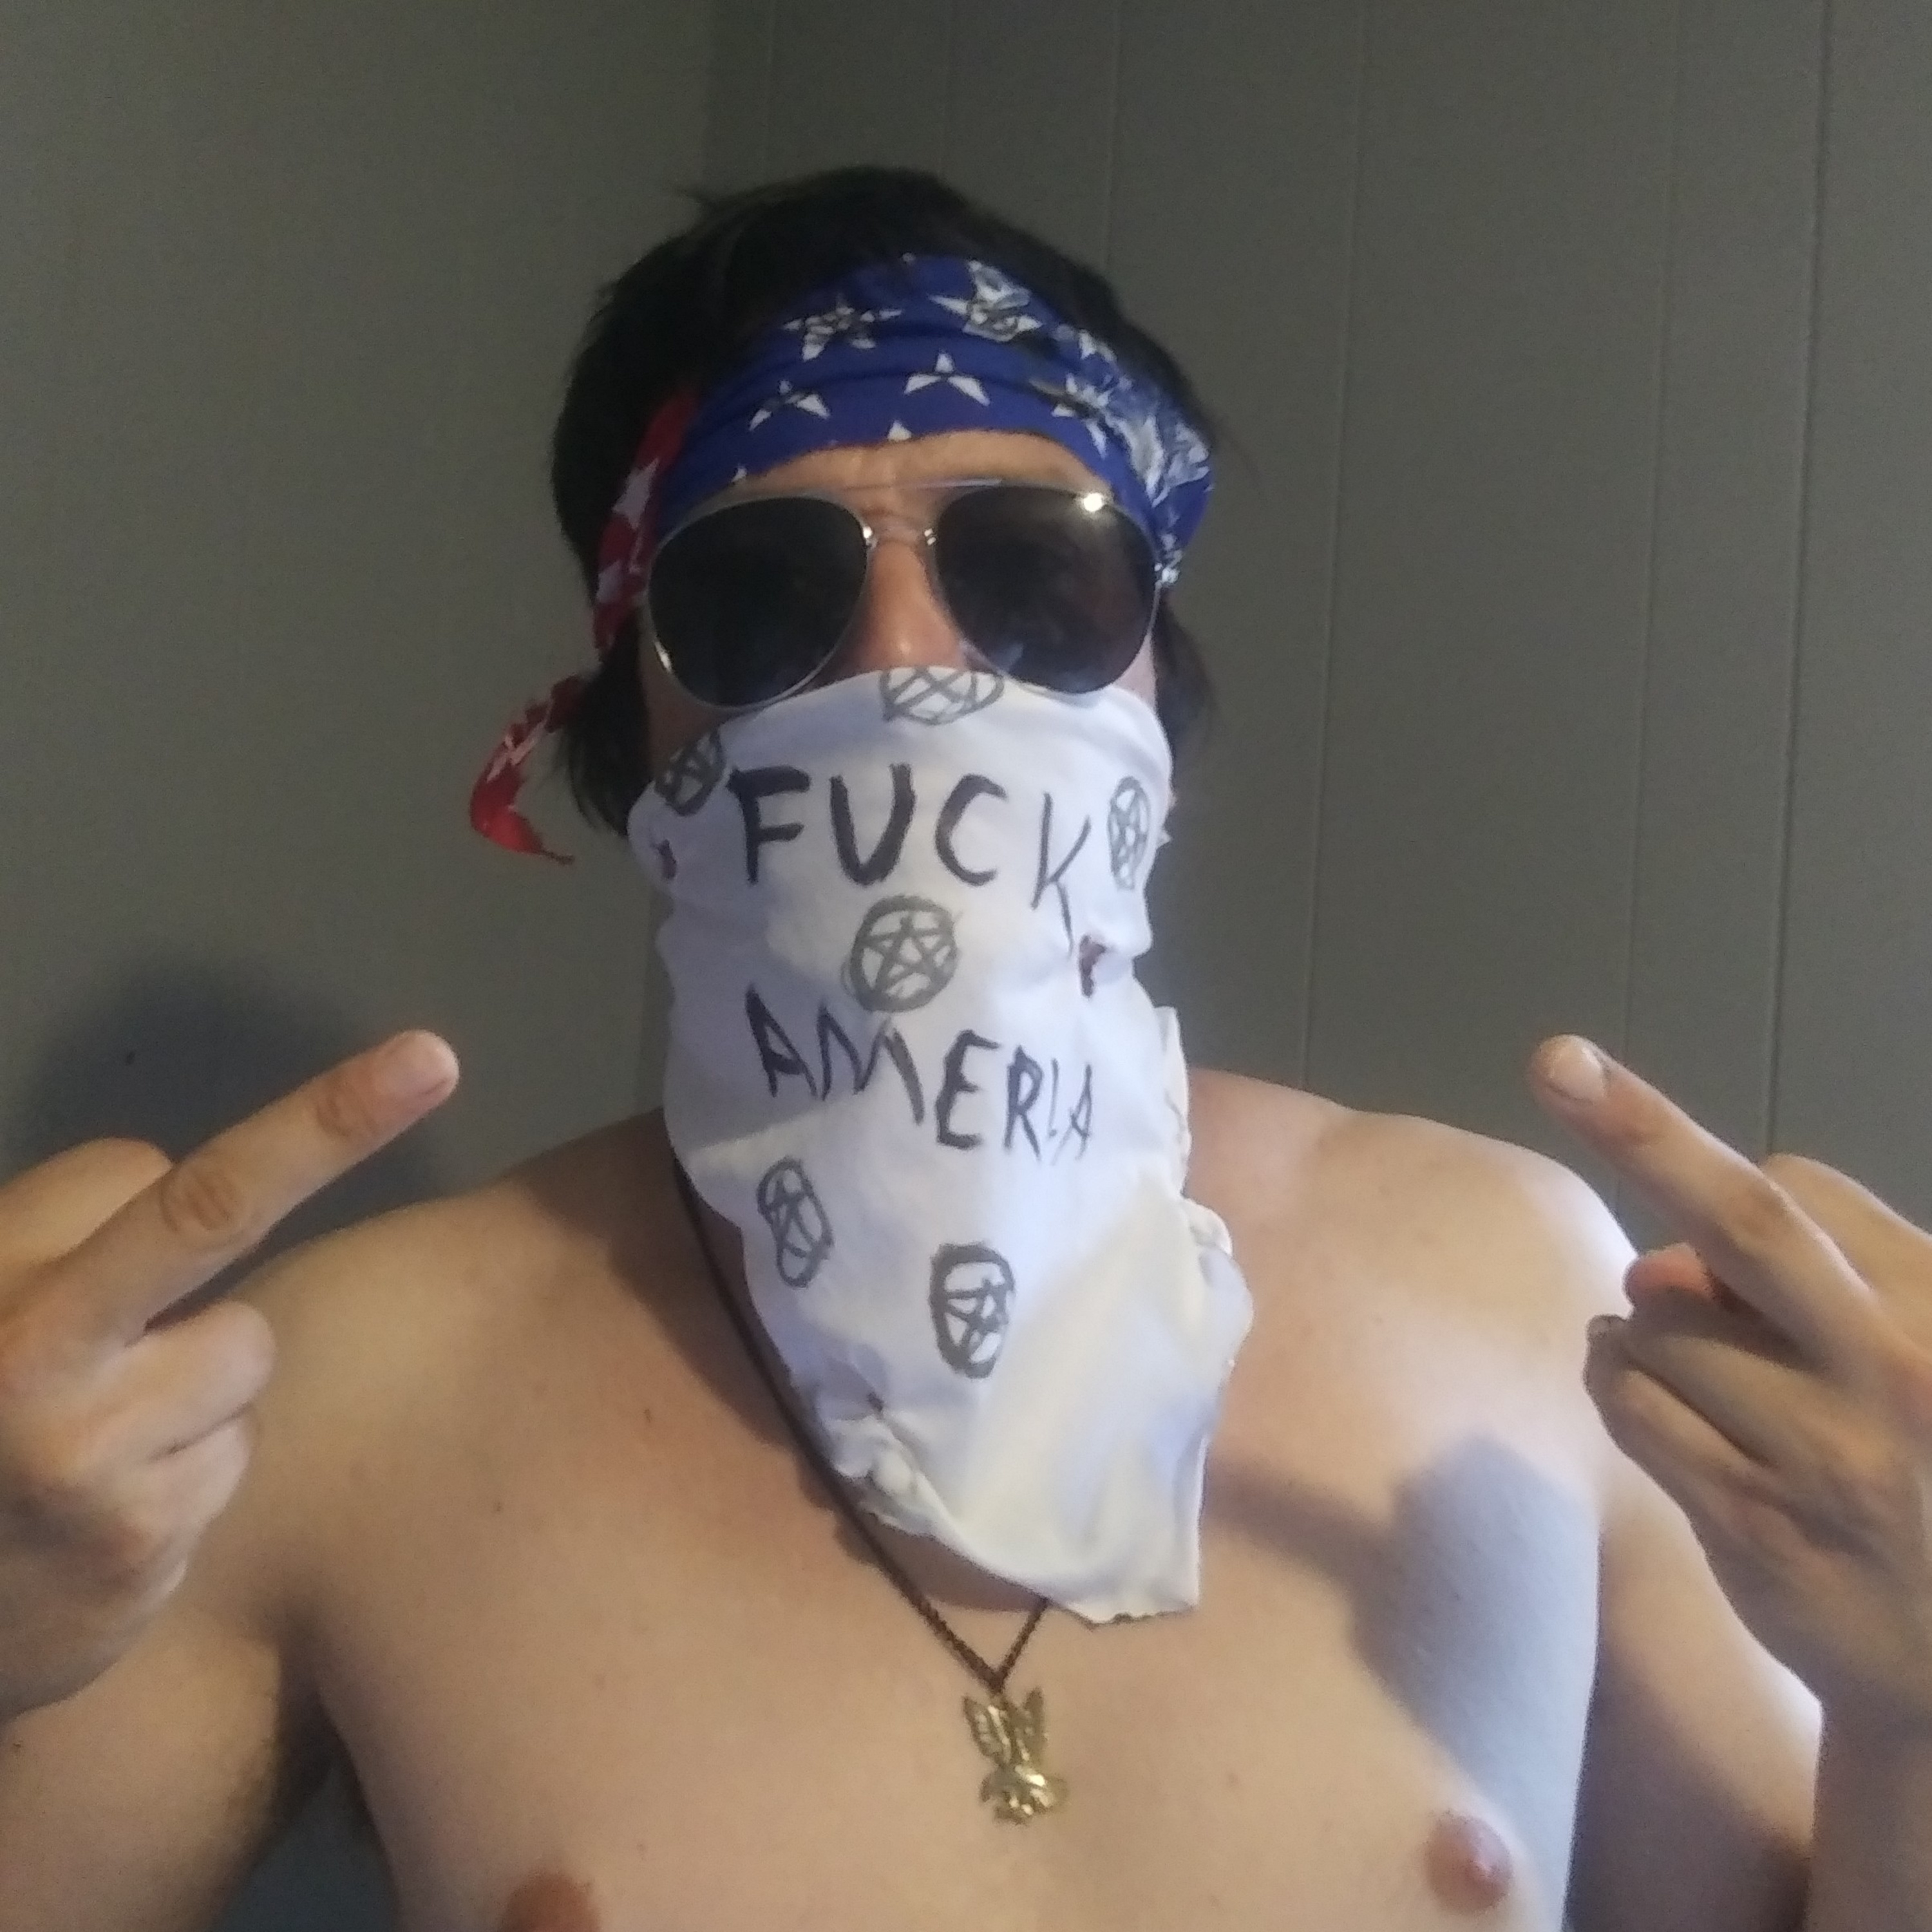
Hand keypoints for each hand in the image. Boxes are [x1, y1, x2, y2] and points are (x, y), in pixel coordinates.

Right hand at [0, 1031, 456, 1723]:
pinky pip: (234, 1450)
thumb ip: (61, 1243)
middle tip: (434, 1059)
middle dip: (331, 1124)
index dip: (159, 1187)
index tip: (386, 1074)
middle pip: (211, 1209)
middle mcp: (34, 1352)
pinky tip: (110, 1507)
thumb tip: (163, 1182)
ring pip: (244, 1348)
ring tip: (101, 1441)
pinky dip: (192, 1468)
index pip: (134, 1172)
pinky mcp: (145, 1537)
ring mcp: (94, 1450)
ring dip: (202, 1383)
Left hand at [1530, 1035, 1931, 1727]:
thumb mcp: (1904, 1353)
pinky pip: (1633, 1410)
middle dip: (1642, 1130)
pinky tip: (1651, 1406)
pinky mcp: (1758, 1526)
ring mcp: (1827, 1456)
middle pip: (1749, 1223)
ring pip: (1657, 1329)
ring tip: (1684, 1376)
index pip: (1797, 1194)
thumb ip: (1806, 1287)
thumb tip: (1658, 1266)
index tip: (1689, 1205)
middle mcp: (1897, 1372)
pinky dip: (1617, 1388)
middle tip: (1555, 1061)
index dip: (1723, 1187)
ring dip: (1636, 1334)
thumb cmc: (1923, 1474)